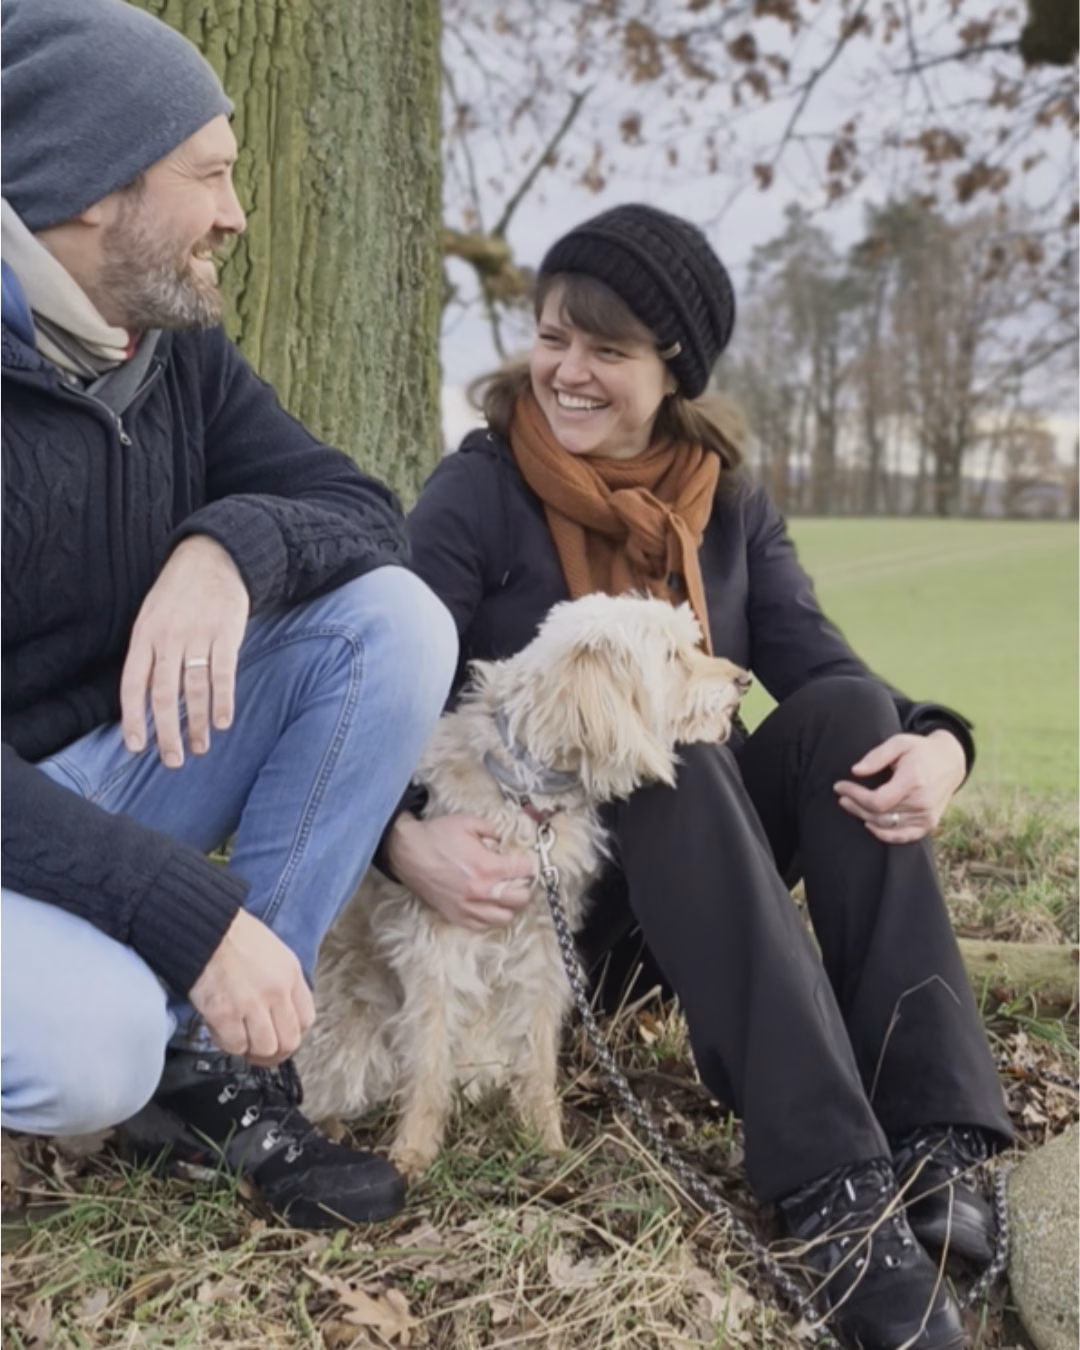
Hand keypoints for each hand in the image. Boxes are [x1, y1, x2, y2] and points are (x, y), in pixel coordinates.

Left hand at [120, 536, 249, 766]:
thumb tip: (144, 699)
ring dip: (197, 723)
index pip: (133, 685)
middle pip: (165, 695)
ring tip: (200, 748)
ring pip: (195, 689)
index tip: (136, 748)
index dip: (133, 719)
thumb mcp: (151, 617)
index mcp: (144, 636)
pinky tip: (223, 721)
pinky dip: (223, 700)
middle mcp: (168, 639)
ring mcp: (197, 636)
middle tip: (172, 761)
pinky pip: (224, 673)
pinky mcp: (226, 634)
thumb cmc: (178, 593)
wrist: (213, 557)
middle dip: (167, 732)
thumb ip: (148, 654)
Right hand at [190, 908, 315, 1066]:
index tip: (281, 1035)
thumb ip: (282, 981)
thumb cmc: (232, 936)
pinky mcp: (225, 1013)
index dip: (293, 1033)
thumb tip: (282, 1009)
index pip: (306, 1019)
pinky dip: (229, 1044)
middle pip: (289, 1040)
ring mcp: (251, 1003)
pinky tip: (223, 1032)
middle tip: (262, 1048)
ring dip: (252, 1049)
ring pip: (265, 1048)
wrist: (203, 928)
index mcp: (290, 974)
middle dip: (276, 1050)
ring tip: (241, 1039)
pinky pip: (235, 1045)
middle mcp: (276, 990)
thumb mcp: (273, 952)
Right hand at [385, 813, 536, 929]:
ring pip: (504, 917)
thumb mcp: (467, 822)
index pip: (523, 871)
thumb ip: (493, 829)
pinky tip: (488, 905)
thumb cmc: (435, 836)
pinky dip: (490, 917)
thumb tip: (506, 836)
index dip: (529, 864)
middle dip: (525, 886)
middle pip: (520, 898)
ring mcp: (467, 906)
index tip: (526, 862)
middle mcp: (480, 890)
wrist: (406, 852)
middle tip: (519, 878)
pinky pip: (482, 926)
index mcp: (486, 866)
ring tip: (505, 894)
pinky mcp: (455, 915)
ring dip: (510, 905)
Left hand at [833, 730, 966, 842]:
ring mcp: (927, 816)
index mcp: (914, 781)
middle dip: (855, 806)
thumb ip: (876, 756)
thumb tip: (856, 771)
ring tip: (850, 805)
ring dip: (864, 817)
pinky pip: (903, 837)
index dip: (855, 796)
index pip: (877, 800)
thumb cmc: (921, 750)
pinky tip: (869, 824)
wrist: (951, 761)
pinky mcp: (929, 824)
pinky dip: (884, 835)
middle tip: (842, 797)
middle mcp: (922, 802)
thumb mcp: (899, 742)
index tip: (840, 786)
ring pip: (886, 826)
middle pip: (879, 815)